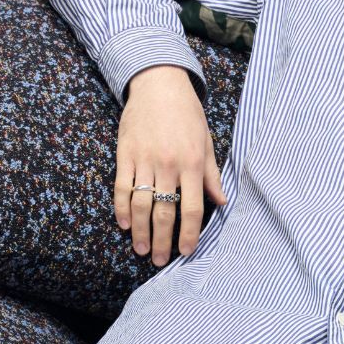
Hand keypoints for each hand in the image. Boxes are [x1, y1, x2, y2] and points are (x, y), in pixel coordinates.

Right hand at [117, 65, 225, 265]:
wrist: (159, 83)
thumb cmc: (187, 113)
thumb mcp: (207, 141)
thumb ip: (212, 175)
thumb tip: (222, 202)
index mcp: (193, 164)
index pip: (193, 209)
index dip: (189, 234)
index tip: (186, 251)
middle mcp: (169, 165)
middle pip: (165, 212)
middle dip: (163, 240)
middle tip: (160, 260)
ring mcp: (145, 160)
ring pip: (141, 204)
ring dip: (141, 231)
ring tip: (142, 249)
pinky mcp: (125, 154)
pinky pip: (121, 187)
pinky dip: (121, 208)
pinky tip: (124, 225)